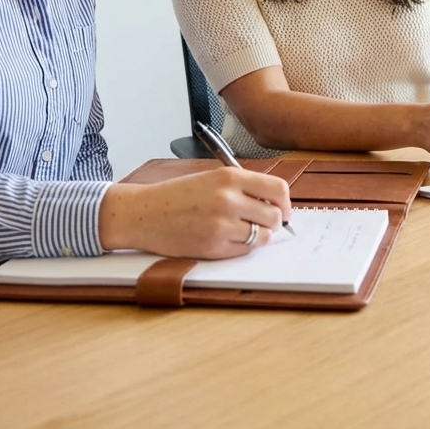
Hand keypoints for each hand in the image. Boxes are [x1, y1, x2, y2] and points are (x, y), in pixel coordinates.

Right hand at [98, 167, 291, 259]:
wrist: (144, 213)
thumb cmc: (177, 195)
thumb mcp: (212, 178)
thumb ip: (243, 186)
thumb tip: (276, 203)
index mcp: (230, 177)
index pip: (278, 189)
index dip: (285, 202)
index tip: (282, 208)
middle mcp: (229, 200)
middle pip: (275, 216)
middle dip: (273, 221)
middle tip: (261, 222)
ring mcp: (222, 225)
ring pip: (264, 236)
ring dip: (259, 235)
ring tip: (242, 230)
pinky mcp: (214, 247)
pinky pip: (245, 251)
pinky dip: (242, 247)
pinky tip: (227, 238)